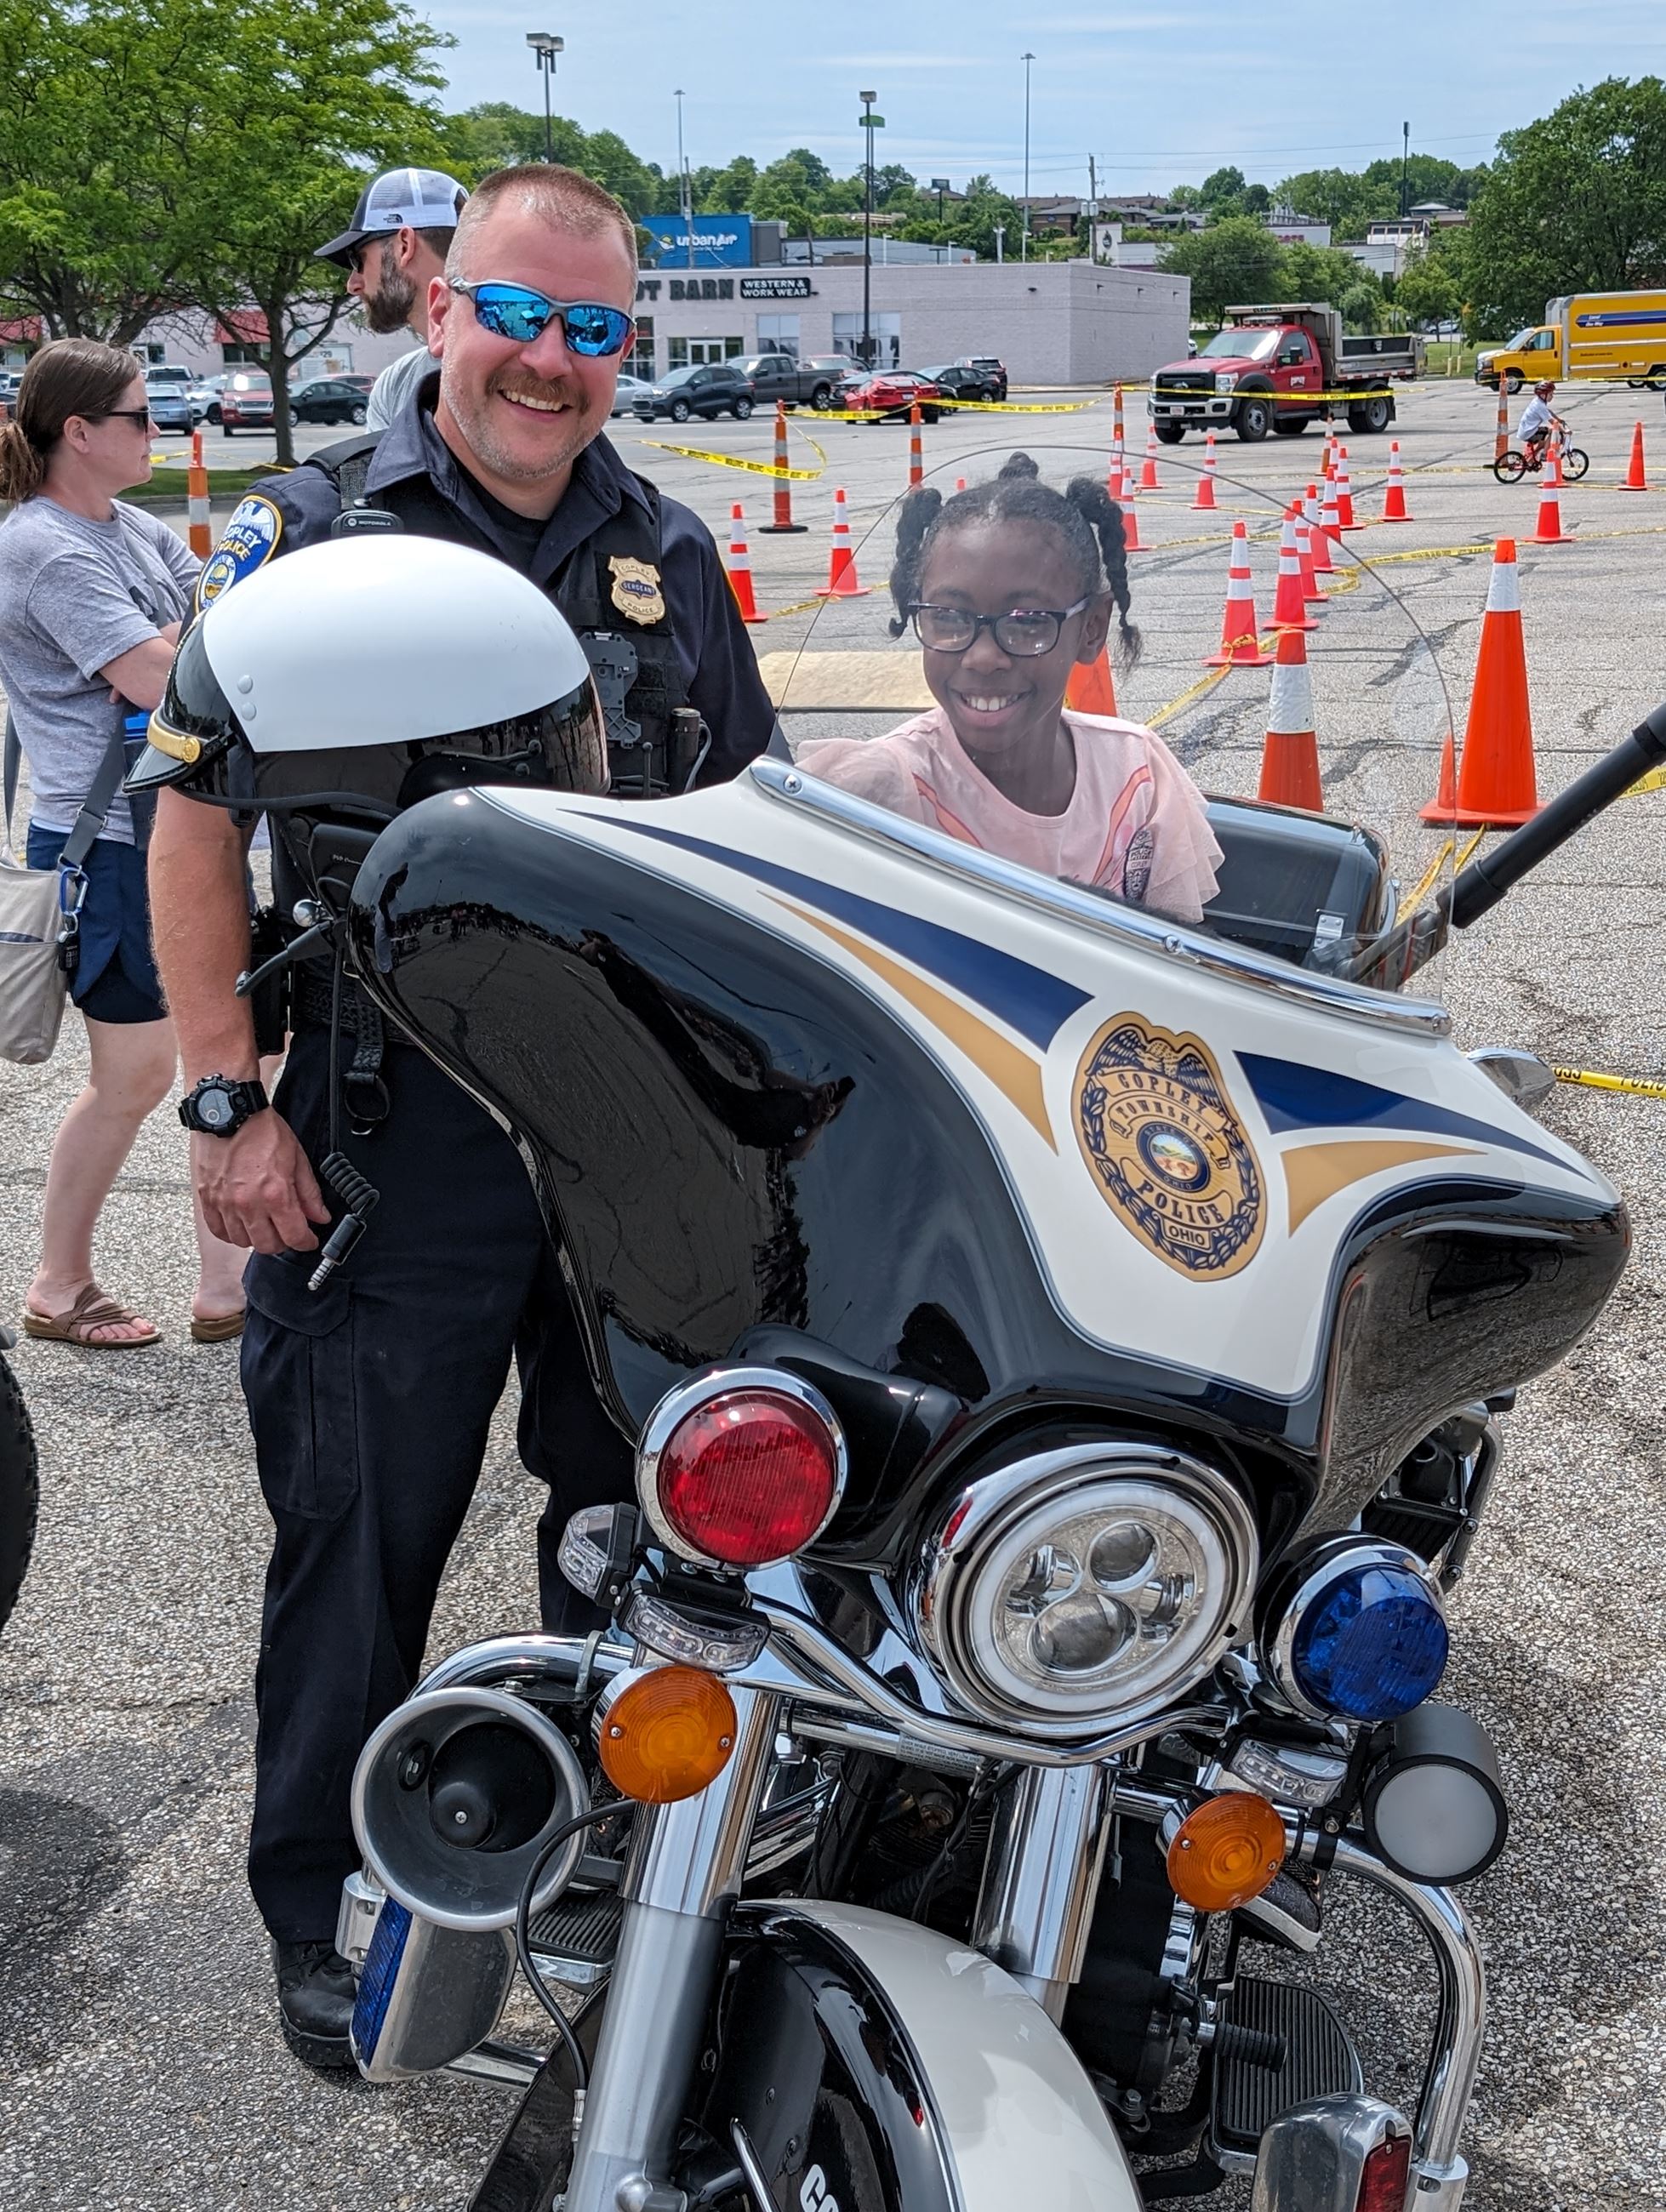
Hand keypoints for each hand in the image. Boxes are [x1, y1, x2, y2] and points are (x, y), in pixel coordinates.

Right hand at [193, 1112, 331, 1253]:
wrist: (228, 1113)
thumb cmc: (261, 1131)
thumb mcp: (296, 1158)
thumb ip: (309, 1193)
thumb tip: (319, 1216)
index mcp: (275, 1194)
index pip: (294, 1237)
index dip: (306, 1242)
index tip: (308, 1240)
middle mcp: (248, 1203)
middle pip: (267, 1245)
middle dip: (283, 1242)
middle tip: (287, 1231)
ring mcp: (224, 1203)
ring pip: (243, 1241)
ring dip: (256, 1238)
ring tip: (264, 1224)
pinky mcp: (207, 1199)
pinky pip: (219, 1231)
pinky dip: (231, 1232)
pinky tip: (242, 1222)